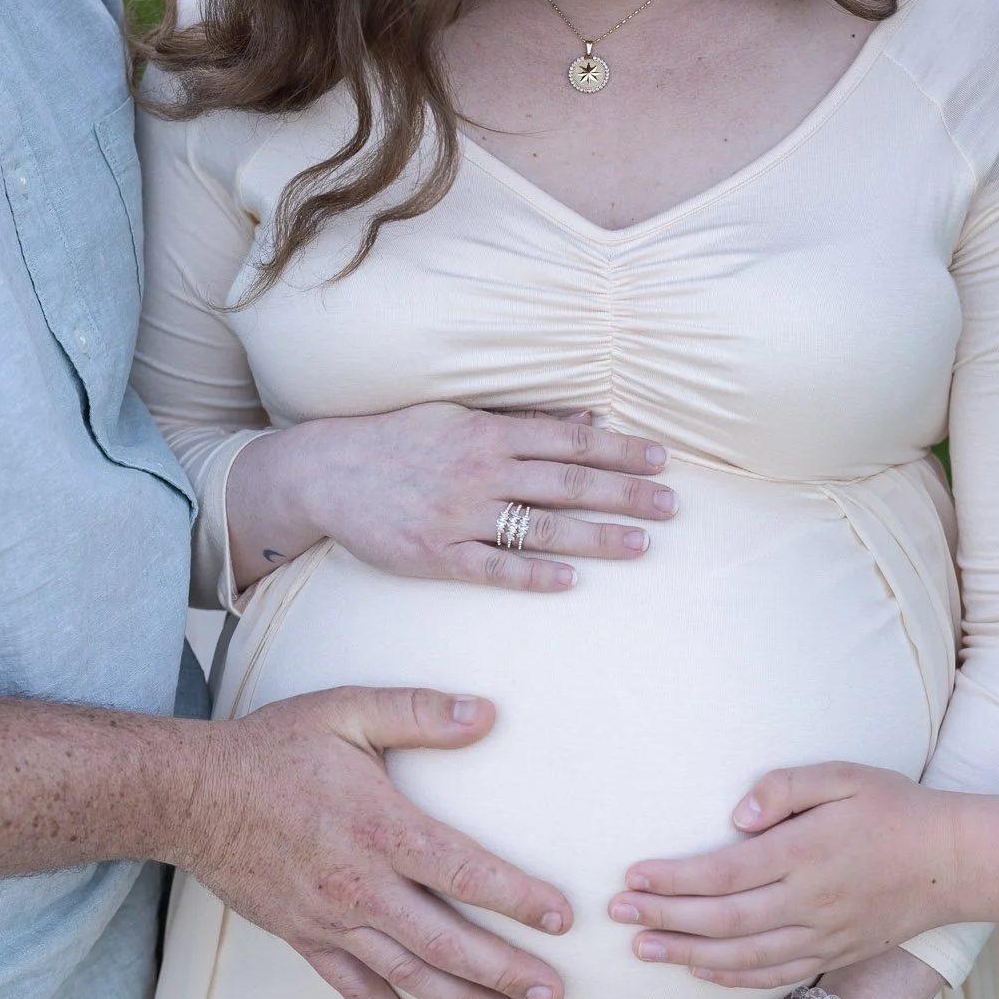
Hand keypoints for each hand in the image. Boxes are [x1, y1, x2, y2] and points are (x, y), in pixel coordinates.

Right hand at [180, 685, 573, 998]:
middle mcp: (361, 885)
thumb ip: (419, 711)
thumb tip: (487, 713)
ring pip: (406, 973)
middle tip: (553, 995)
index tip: (562, 919)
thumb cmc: (273, 749)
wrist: (190, 796)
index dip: (518, 897)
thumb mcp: (347, 711)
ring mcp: (330, 919)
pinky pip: (350, 987)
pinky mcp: (302, 937)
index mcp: (381, 828)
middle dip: (505, 970)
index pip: (464, 870)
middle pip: (445, 939)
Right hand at [267, 404, 676, 591]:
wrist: (327, 472)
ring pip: (542, 528)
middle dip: (626, 493)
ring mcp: (459, 516)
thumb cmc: (400, 440)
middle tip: (671, 505)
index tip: (661, 459)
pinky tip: (571, 581)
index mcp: (489, 434)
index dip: (620, 450)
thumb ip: (522, 422)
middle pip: (569, 484)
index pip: (571, 441)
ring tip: (642, 544)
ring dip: (596, 536)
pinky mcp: (437, 554)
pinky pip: (494, 568)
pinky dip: (534, 575)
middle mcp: (480, 472)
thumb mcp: (459, 417)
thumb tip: (587, 422)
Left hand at [608, 763, 954, 987]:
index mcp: (805, 853)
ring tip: (641, 951)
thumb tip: (736, 814)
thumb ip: (786, 786)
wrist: (954, 861)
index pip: (724, 872)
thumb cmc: (893, 808)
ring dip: (687, 955)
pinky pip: (774, 975)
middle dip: (664, 919)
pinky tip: (699, 972)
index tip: (631, 877)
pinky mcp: (833, 952)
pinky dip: (731, 979)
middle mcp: (809, 902)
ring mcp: (822, 934)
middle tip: (617, 915)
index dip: (673, 879)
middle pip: (723, 920)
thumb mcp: (843, 775)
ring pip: (743, 957)